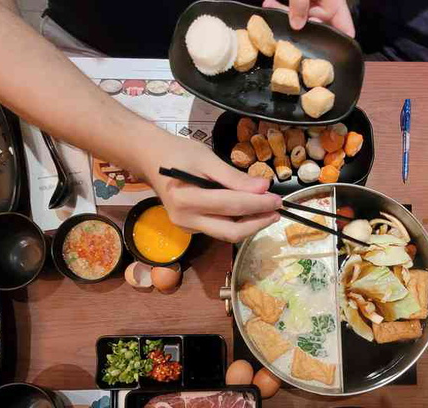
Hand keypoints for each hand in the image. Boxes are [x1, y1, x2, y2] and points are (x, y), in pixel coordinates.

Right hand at [139, 132, 280, 242]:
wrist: (150, 159)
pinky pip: (219, 230)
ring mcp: (187, 227)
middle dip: (258, 223)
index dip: (258, 204)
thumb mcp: (207, 159)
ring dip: (250, 225)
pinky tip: (249, 212)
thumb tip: (263, 188)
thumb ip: (235, 177)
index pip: (232, 206)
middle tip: (277, 210)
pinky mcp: (190, 229)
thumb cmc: (178, 153)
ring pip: (227, 234)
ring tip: (268, 212)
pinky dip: (238, 223)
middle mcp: (185, 219)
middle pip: (231, 231)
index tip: (277, 199)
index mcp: (187, 200)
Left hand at [262, 0, 354, 36]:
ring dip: (285, 17)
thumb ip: (300, 4)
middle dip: (303, 30)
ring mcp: (309, 1)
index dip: (341, 43)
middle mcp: (324, 4)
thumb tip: (297, 26)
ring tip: (271, 7)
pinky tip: (269, 4)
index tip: (331, 56)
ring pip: (299, 19)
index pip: (345, 28)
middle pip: (319, 27)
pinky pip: (288, 10)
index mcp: (334, 2)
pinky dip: (278, 8)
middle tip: (289, 29)